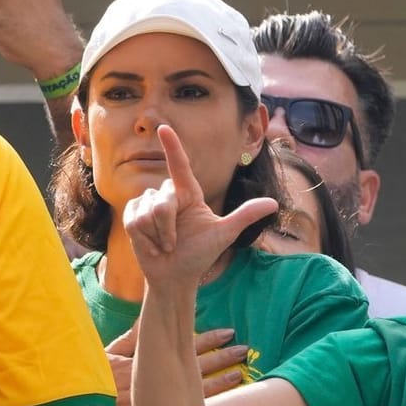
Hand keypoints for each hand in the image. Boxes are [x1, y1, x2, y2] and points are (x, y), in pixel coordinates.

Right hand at [101, 324, 247, 405]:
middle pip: (199, 363)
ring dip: (224, 376)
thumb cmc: (94, 382)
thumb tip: (150, 315)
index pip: (185, 343)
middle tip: (245, 348)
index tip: (228, 332)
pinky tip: (228, 392)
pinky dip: (214, 398)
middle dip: (223, 355)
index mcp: (151, 358)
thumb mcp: (110, 355)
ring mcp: (165, 398)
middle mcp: (161, 376)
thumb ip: (132, 337)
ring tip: (243, 368)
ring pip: (202, 385)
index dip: (208, 338)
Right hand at [121, 127, 276, 291]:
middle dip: (168, 224)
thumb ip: (245, 216)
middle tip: (174, 243)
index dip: (172, 146)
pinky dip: (145, 237)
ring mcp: (147, 205)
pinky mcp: (132, 217)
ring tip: (164, 245)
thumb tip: (273, 203)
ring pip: (149, 210)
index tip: (164, 128)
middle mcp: (168, 196)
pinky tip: (151, 246)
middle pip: (163, 198)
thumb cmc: (199, 255)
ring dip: (158, 233)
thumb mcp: (224, 234)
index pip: (179, 166)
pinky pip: (135, 219)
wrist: (174, 277)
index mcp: (189, 194)